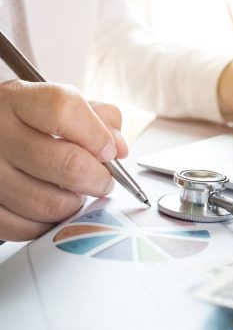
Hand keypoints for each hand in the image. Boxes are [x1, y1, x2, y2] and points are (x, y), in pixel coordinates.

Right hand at [0, 80, 127, 240]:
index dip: (97, 134)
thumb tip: (118, 149)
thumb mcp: (59, 104)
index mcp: (17, 100)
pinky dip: (49, 224)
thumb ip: (99, 118)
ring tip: (74, 192)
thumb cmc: (29, 122)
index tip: (109, 150)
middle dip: (98, 179)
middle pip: (67, 164)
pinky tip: (51, 206)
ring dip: (74, 203)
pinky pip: (28, 228)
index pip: (63, 110)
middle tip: (103, 181)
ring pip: (51, 204)